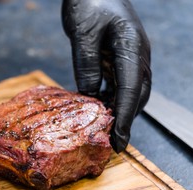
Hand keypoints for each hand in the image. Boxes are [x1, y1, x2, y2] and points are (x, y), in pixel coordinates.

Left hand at [61, 0, 150, 152]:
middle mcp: (138, 54)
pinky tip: (99, 108)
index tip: (118, 139)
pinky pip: (120, 82)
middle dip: (126, 120)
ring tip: (106, 131)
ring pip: (131, 90)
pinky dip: (111, 98)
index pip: (131, 90)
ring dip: (120, 111)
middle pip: (137, 94)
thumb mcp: (83, 34)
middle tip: (113, 144)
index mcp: (132, 47)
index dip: (124, 117)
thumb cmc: (88, 1)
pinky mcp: (120, 55)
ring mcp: (131, 54)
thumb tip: (90, 96)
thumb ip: (87, 66)